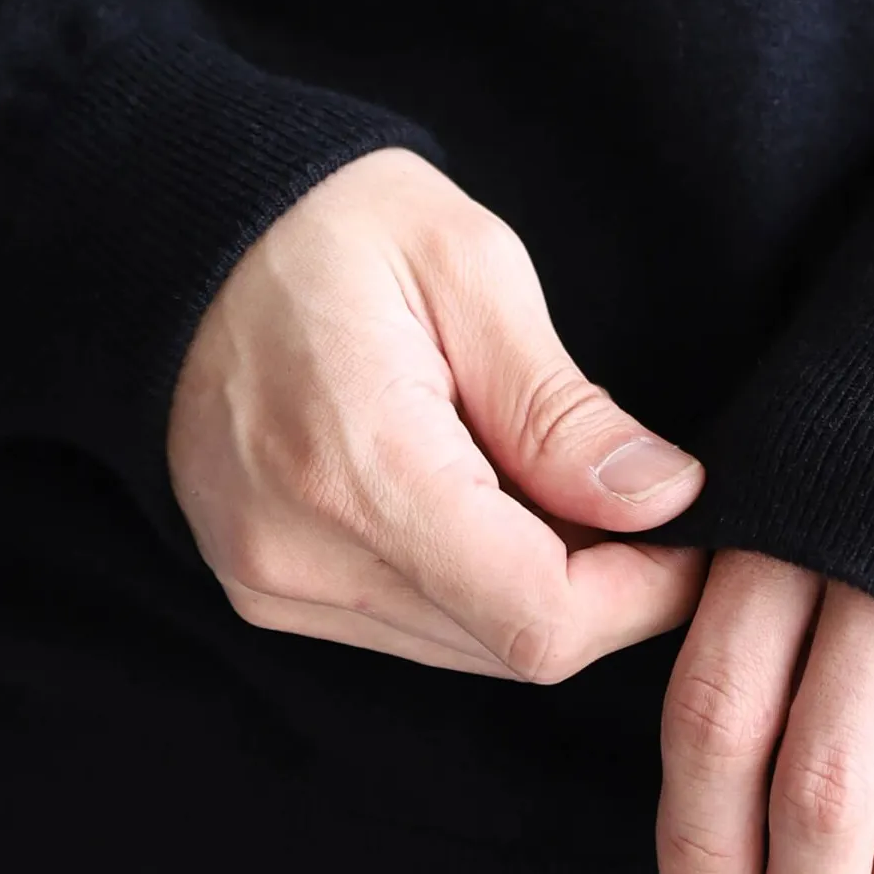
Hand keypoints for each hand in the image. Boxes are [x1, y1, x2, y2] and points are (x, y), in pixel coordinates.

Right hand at [168, 146, 707, 679]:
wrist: (182, 233)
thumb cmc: (331, 226)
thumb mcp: (471, 270)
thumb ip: (563, 409)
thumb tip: (665, 500)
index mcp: (358, 468)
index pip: (539, 617)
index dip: (643, 596)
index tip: (692, 533)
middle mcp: (302, 556)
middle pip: (513, 645)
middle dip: (605, 588)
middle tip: (639, 495)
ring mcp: (275, 585)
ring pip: (470, 648)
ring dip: (544, 588)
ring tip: (554, 482)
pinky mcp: (269, 590)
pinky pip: (415, 628)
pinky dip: (480, 584)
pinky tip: (488, 500)